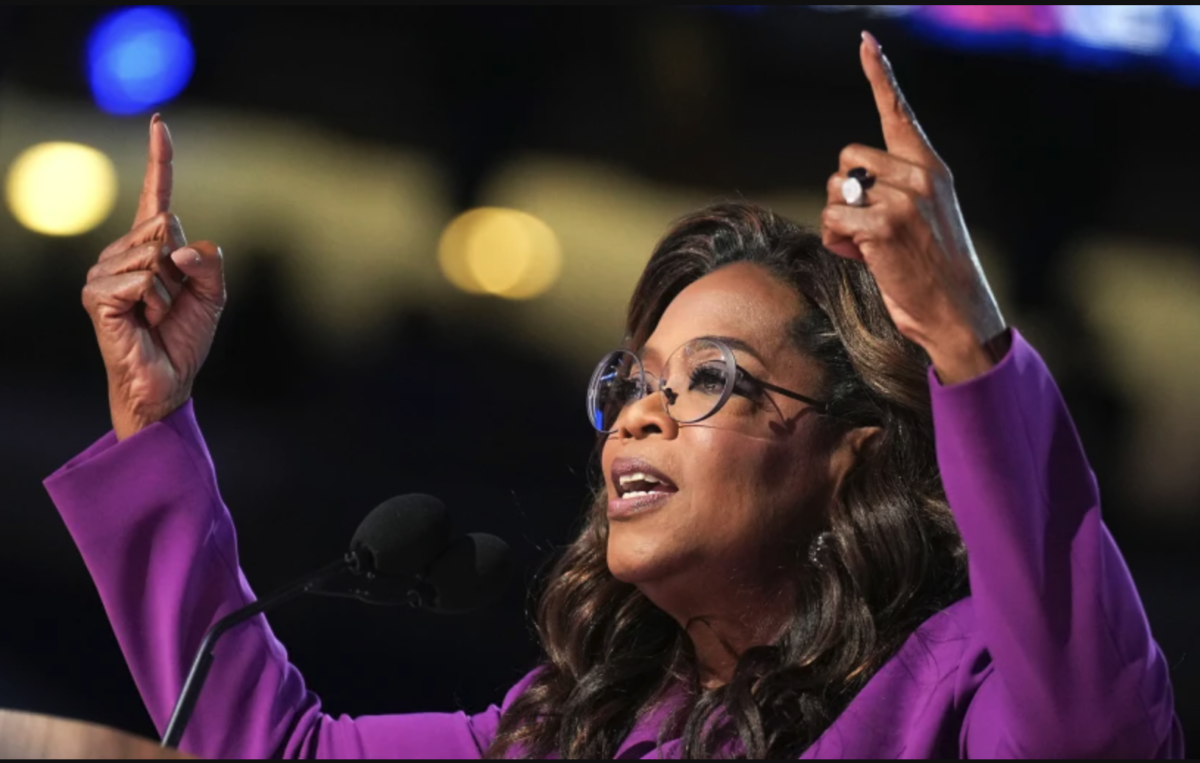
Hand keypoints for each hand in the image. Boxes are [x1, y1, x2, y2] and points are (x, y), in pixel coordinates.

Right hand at [82, 116, 225, 439]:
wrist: (167, 381)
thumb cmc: (184, 338)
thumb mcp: (213, 295)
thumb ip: (209, 262)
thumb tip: (178, 244)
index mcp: (152, 248)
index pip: (156, 196)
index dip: (159, 160)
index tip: (160, 124)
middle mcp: (123, 252)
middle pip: (163, 228)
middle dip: (182, 268)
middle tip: (171, 303)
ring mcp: (104, 271)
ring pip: (154, 255)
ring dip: (168, 290)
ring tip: (156, 314)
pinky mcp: (97, 293)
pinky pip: (142, 278)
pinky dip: (154, 301)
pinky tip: (143, 319)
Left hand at [821, 32, 1006, 384]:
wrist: (958, 312)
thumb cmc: (933, 270)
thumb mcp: (923, 218)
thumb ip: (892, 191)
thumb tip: (847, 187)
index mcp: (930, 168)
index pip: (899, 113)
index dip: (880, 75)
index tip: (866, 41)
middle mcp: (919, 176)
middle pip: (846, 159)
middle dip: (844, 194)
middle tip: (868, 228)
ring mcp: (902, 199)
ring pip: (835, 191)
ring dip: (839, 221)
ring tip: (869, 246)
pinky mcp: (883, 226)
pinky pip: (832, 219)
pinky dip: (836, 242)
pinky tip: (861, 257)